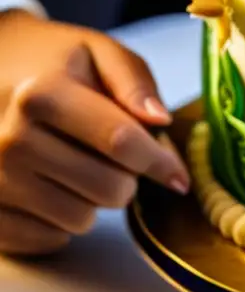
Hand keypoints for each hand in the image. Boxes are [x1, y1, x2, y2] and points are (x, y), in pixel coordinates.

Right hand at [0, 11, 188, 255]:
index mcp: (41, 94)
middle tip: (120, 157)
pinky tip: (56, 187)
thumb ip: (134, 83)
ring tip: (82, 164)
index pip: (120, 141)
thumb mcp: (100, 52)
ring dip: (96, 200)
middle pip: (107, 188)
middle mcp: (9, 140)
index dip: (161, 162)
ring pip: (81, 219)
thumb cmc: (55, 64)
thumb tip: (161, 120)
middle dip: (130, 178)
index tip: (180, 177)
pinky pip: (48, 238)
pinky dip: (64, 220)